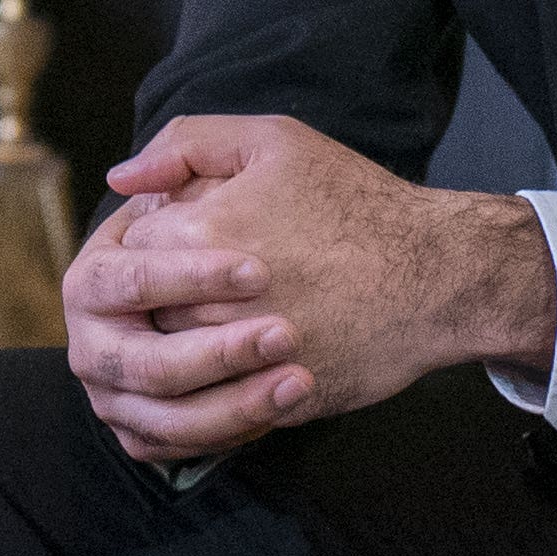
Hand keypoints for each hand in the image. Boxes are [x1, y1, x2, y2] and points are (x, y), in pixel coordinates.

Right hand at [62, 185, 310, 466]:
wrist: (311, 284)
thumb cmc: (274, 216)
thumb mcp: (245, 159)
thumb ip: (188, 148)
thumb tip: (123, 175)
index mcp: (97, 274)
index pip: (129, 280)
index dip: (190, 276)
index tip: (260, 272)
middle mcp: (95, 340)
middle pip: (142, 363)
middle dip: (214, 354)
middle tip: (285, 334)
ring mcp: (116, 394)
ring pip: (165, 417)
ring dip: (234, 403)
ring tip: (299, 379)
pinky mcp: (148, 432)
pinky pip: (179, 447)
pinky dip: (230, 434)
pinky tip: (285, 407)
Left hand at [73, 115, 556, 464]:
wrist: (435, 278)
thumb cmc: (356, 203)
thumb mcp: (273, 142)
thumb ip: (186, 145)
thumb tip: (121, 180)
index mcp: (196, 233)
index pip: (130, 253)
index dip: (160, 247)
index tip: (197, 242)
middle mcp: (205, 303)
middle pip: (144, 314)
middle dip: (169, 303)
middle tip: (215, 290)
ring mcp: (236, 362)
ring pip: (169, 368)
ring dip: (186, 352)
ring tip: (227, 325)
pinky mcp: (266, 405)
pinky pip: (204, 414)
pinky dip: (209, 398)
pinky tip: (235, 369)